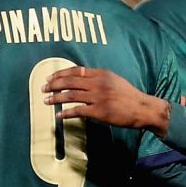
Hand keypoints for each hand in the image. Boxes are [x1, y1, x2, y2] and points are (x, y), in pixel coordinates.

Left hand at [42, 67, 170, 130]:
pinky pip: (78, 111)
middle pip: (70, 82)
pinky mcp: (99, 111)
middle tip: (43, 88)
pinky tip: (59, 116)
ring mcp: (98, 97)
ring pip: (71, 96)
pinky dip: (66, 113)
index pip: (75, 71)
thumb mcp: (114, 80)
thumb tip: (80, 79)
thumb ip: (98, 78)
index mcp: (101, 74)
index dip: (60, 74)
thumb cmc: (128, 95)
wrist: (142, 108)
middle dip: (54, 85)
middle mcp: (98, 83)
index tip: (50, 78)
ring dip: (56, 98)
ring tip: (46, 101)